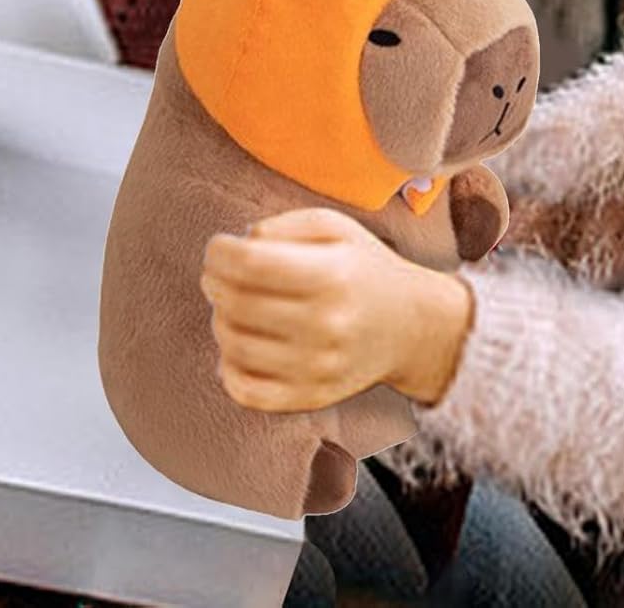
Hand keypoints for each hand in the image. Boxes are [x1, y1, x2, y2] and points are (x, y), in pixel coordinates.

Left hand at [201, 207, 473, 412]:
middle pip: (235, 303)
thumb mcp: (334, 227)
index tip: (219, 246)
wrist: (410, 326)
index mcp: (331, 274)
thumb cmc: (362, 268)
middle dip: (214, 282)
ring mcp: (317, 367)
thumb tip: (238, 245)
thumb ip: (283, 226)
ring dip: (220, 319)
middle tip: (219, 274)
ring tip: (234, 306)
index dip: (219, 252)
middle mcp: (326, 324)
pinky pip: (245, 392)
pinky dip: (227, 368)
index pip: (249, 263)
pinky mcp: (310, 398)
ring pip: (233, 346)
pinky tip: (240, 345)